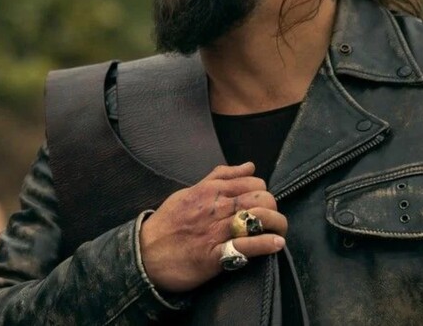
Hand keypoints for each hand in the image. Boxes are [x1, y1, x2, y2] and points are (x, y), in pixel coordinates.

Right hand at [137, 162, 286, 292]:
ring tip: (277, 232)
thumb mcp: (188, 193)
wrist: (145, 254)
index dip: (262, 191)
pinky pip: (248, 246)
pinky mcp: (215, 255)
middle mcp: (214, 208)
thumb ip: (218, 179)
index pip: (252, 182)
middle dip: (272, 207)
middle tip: (268, 219)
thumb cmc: (167, 224)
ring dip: (276, 224)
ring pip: (259, 218)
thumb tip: (249, 166)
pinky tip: (275, 244)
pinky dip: (267, 244)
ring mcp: (215, 231)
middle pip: (261, 198)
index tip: (258, 202)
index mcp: (208, 191)